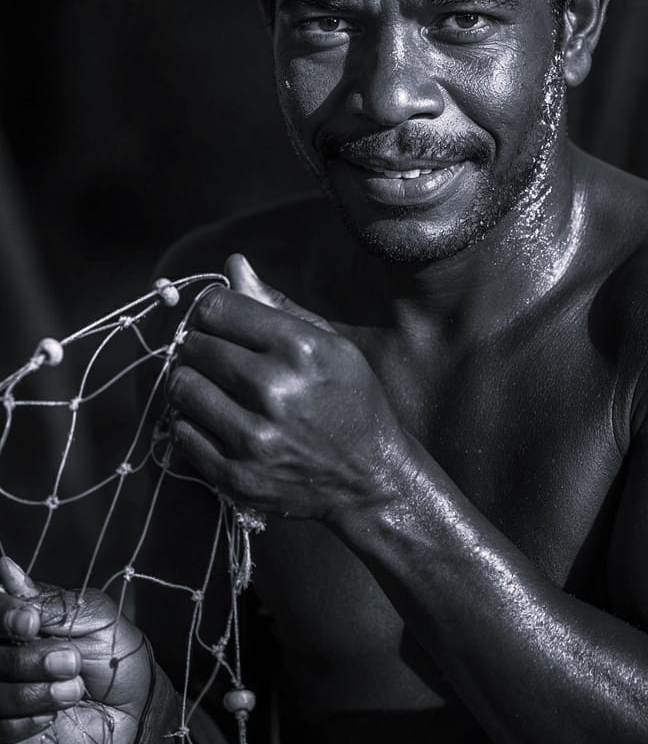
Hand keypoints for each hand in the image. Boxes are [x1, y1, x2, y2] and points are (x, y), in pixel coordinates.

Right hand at [0, 556, 152, 743]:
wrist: (135, 707)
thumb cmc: (114, 652)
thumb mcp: (92, 616)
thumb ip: (47, 602)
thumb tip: (6, 569)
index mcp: (20, 620)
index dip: (4, 615)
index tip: (30, 621)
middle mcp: (5, 653)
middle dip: (27, 659)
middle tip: (71, 660)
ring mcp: (2, 693)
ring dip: (31, 692)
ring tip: (75, 688)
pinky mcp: (3, 735)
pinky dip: (24, 722)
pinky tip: (52, 715)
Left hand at [168, 253, 411, 523]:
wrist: (369, 479)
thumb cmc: (352, 402)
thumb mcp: (330, 345)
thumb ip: (277, 305)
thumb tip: (234, 264)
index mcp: (300, 349)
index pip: (217, 308)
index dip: (211, 309)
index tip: (218, 319)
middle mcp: (275, 390)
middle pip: (195, 345)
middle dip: (199, 343)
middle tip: (215, 355)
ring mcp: (253, 438)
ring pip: (182, 387)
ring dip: (190, 381)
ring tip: (212, 385)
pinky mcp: (236, 476)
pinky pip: (182, 433)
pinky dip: (191, 421)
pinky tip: (215, 419)